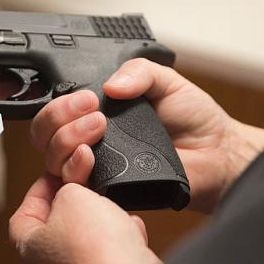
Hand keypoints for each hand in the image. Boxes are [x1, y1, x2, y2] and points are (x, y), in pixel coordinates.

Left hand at [10, 175, 161, 263]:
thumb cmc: (92, 250)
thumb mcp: (72, 196)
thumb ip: (67, 188)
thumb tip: (75, 190)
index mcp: (29, 248)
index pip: (25, 211)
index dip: (42, 187)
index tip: (59, 173)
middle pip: (59, 223)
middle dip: (77, 202)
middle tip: (88, 185)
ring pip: (88, 238)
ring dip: (102, 219)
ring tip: (111, 207)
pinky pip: (111, 252)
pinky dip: (121, 239)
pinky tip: (129, 230)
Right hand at [30, 58, 263, 212]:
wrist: (218, 152)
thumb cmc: (195, 119)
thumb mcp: (165, 80)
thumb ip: (138, 70)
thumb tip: (110, 85)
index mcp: (98, 115)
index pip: (56, 111)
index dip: (58, 104)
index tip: (85, 97)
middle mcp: (92, 142)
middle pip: (45, 136)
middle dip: (58, 119)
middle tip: (91, 110)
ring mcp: (99, 169)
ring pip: (54, 162)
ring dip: (66, 141)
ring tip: (99, 129)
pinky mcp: (109, 193)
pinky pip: (78, 187)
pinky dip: (76, 170)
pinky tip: (93, 158)